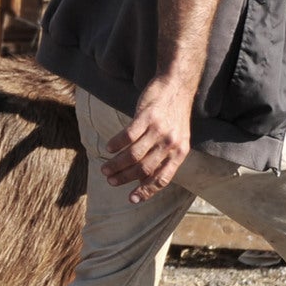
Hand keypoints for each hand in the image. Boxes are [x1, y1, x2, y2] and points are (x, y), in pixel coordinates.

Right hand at [102, 77, 193, 203]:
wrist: (176, 86)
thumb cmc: (173, 116)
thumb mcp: (177, 139)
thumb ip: (164, 158)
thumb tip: (143, 180)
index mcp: (179, 152)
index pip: (162, 178)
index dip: (145, 191)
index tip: (131, 199)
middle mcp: (170, 143)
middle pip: (144, 168)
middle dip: (125, 178)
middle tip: (111, 181)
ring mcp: (159, 130)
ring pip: (134, 154)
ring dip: (117, 164)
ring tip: (105, 169)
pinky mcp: (147, 116)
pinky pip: (128, 135)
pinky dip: (116, 144)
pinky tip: (109, 148)